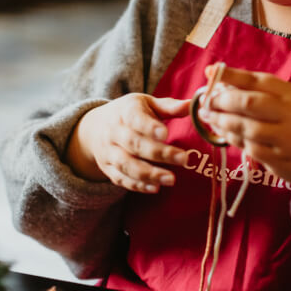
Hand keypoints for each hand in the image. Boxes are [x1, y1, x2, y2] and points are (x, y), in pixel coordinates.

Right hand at [66, 94, 189, 192]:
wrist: (95, 126)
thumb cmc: (129, 113)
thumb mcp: (146, 103)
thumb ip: (169, 107)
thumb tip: (195, 105)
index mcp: (125, 112)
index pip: (135, 118)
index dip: (149, 127)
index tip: (166, 134)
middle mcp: (114, 132)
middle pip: (134, 144)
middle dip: (159, 153)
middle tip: (183, 159)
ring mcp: (108, 152)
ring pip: (126, 164)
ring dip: (149, 174)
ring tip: (171, 179)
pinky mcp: (107, 169)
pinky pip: (121, 179)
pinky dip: (138, 185)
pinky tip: (156, 188)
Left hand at [198, 65, 290, 186]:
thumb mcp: (288, 100)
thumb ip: (258, 90)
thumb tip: (216, 75)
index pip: (256, 80)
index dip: (230, 76)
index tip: (209, 74)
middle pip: (248, 102)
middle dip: (221, 101)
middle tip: (206, 102)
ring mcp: (287, 138)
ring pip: (245, 127)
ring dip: (222, 122)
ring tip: (209, 118)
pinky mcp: (281, 159)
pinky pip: (249, 147)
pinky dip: (233, 139)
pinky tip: (224, 134)